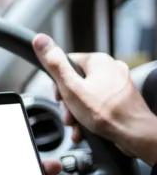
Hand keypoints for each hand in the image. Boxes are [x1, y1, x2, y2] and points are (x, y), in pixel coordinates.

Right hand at [32, 33, 156, 165]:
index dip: (57, 83)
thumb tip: (40, 40)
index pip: (67, 64)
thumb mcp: (71, 88)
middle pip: (76, 82)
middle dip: (68, 104)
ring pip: (86, 96)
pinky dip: (90, 116)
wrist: (134, 134)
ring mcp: (117, 84)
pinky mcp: (121, 98)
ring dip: (77, 113)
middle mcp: (110, 69)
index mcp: (98, 61)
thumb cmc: (106, 113)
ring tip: (78, 125)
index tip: (59, 97)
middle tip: (69, 115)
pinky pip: (98, 104)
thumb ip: (54, 65)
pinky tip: (86, 128)